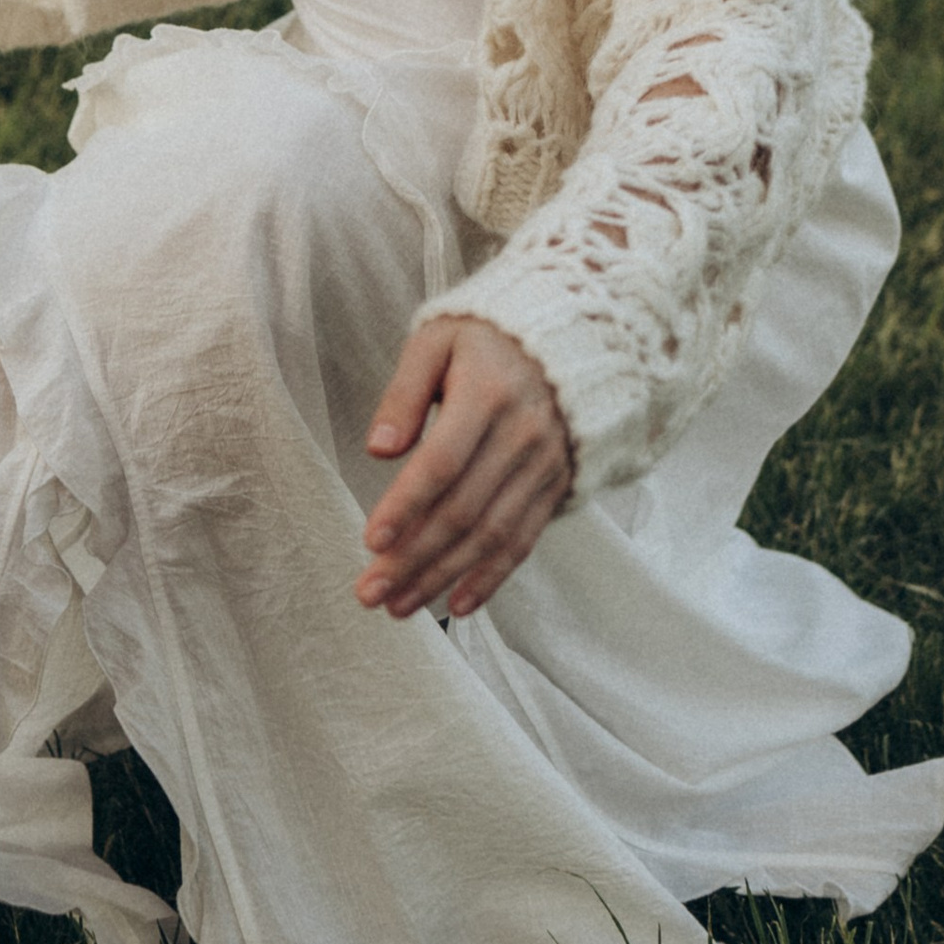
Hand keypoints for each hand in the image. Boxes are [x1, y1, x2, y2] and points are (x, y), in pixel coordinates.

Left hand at [355, 319, 573, 621]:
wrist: (574, 337)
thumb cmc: (488, 338)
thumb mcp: (438, 340)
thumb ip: (404, 392)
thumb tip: (378, 449)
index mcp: (489, 392)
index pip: (442, 462)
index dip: (406, 505)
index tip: (369, 540)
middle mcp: (523, 435)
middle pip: (463, 510)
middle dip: (413, 558)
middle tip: (369, 592)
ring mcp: (545, 465)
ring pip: (490, 535)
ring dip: (443, 577)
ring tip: (398, 606)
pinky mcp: (556, 486)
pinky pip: (524, 541)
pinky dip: (492, 578)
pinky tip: (457, 604)